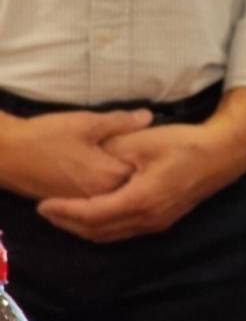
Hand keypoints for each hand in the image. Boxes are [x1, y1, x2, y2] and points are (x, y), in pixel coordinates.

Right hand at [0, 108, 152, 199]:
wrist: (5, 154)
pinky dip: (102, 188)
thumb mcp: (87, 123)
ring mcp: (80, 203)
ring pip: (111, 195)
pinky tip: (101, 172)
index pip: (142, 172)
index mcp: (108, 176)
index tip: (156, 147)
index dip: (149, 160)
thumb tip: (149, 117)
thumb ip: (120, 122)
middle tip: (144, 155)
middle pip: (128, 186)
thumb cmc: (46, 136)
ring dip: (119, 182)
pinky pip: (93, 199)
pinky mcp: (66, 203)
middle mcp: (97, 196)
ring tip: (122, 162)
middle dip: (137, 172)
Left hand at [38, 88, 245, 243]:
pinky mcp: (163, 220)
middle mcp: (147, 218)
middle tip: (47, 212)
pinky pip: (124, 231)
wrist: (224, 153)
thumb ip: (112, 153)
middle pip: (98, 231)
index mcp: (141, 199)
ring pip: (111, 234)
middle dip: (68, 223)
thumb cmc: (186, 144)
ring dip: (84, 228)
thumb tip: (88, 162)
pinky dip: (102, 227)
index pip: (92, 214)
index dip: (65, 212)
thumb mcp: (143, 141)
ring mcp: (157, 223)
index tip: (43, 206)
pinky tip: (94, 215)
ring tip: (64, 215)